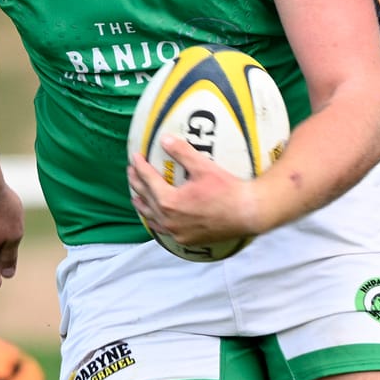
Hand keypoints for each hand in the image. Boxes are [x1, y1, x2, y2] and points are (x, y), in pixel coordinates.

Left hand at [126, 140, 263, 247]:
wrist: (247, 213)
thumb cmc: (227, 190)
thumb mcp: (203, 167)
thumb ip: (181, 152)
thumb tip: (164, 139)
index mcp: (169, 201)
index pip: (148, 180)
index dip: (140, 167)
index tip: (134, 157)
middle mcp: (169, 220)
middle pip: (145, 199)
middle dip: (137, 184)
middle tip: (132, 172)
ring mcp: (177, 232)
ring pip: (152, 218)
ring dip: (143, 205)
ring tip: (137, 197)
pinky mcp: (187, 240)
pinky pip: (164, 230)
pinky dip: (157, 221)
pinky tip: (158, 218)